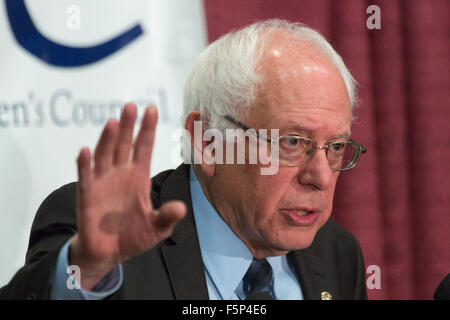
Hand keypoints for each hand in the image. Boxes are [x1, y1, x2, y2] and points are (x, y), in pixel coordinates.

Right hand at [70, 103, 185, 289]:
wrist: (109, 253)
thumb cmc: (135, 236)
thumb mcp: (157, 228)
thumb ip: (167, 217)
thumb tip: (181, 208)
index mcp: (139, 177)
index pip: (144, 148)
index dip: (147, 129)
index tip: (150, 109)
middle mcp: (121, 174)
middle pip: (124, 145)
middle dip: (128, 126)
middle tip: (131, 106)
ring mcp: (103, 183)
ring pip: (105, 155)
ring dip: (108, 140)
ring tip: (114, 123)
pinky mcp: (87, 196)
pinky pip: (86, 178)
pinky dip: (84, 165)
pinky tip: (85, 151)